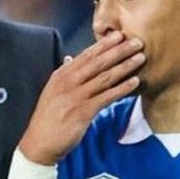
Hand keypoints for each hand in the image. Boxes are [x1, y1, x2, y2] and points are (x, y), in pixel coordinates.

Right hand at [19, 32, 143, 164]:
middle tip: (137, 42)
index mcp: (61, 76)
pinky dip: (121, 88)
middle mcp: (68, 83)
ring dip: (124, 66)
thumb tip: (70, 59)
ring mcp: (76, 97)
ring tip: (140, 58)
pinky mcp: (83, 112)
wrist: (39, 143)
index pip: (86, 55)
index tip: (119, 35)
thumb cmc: (48, 118)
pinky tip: (134, 82)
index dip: (104, 44)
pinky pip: (106, 97)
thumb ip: (64, 75)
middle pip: (98, 63)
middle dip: (118, 51)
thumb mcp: (52, 92)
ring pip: (104, 77)